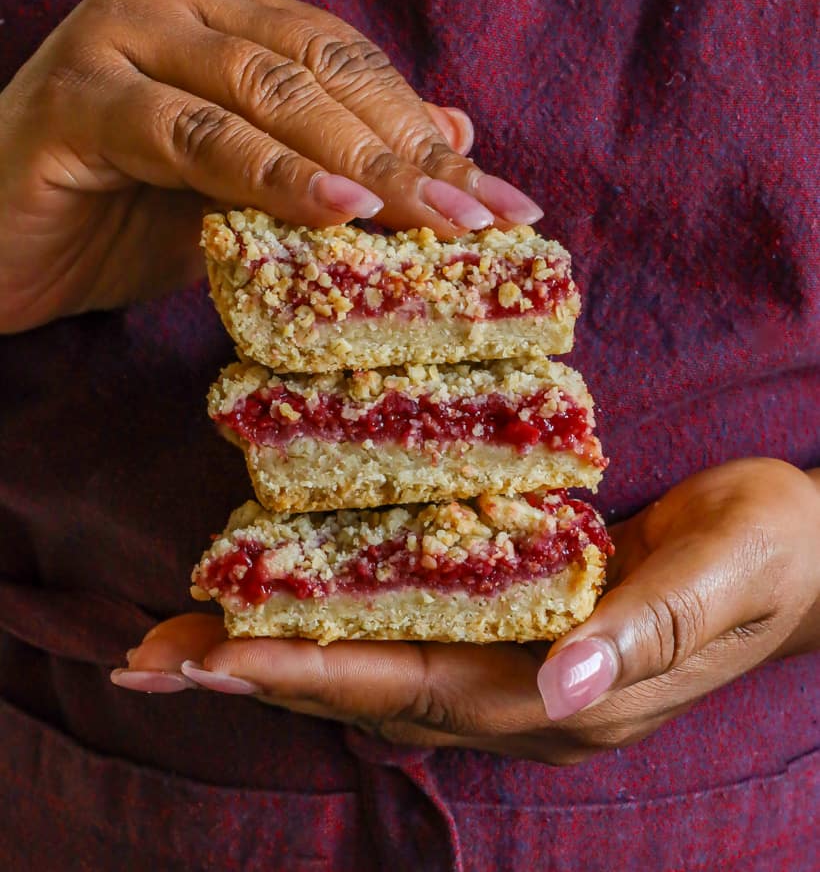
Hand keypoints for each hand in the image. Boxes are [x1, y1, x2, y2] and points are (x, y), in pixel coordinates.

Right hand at [0, 0, 540, 331]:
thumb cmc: (115, 215)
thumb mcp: (246, 193)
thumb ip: (334, 159)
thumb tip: (455, 134)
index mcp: (226, 7)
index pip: (349, 63)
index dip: (427, 132)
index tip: (505, 204)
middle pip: (322, 69)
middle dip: (409, 152)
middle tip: (484, 221)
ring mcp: (122, 33)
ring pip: (268, 92)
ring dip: (358, 163)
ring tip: (433, 222)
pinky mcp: (79, 95)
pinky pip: (195, 134)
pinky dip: (271, 174)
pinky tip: (338, 210)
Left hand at [117, 458, 819, 761]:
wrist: (806, 555)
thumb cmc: (771, 555)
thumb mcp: (725, 578)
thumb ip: (647, 630)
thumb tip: (558, 679)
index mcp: (566, 689)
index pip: (415, 687)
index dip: (313, 672)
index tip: (218, 659)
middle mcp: (523, 686)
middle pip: (369, 689)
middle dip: (260, 674)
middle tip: (150, 660)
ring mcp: (514, 654)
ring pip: (375, 663)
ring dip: (278, 650)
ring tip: (182, 639)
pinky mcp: (514, 610)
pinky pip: (407, 622)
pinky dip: (335, 615)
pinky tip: (288, 594)